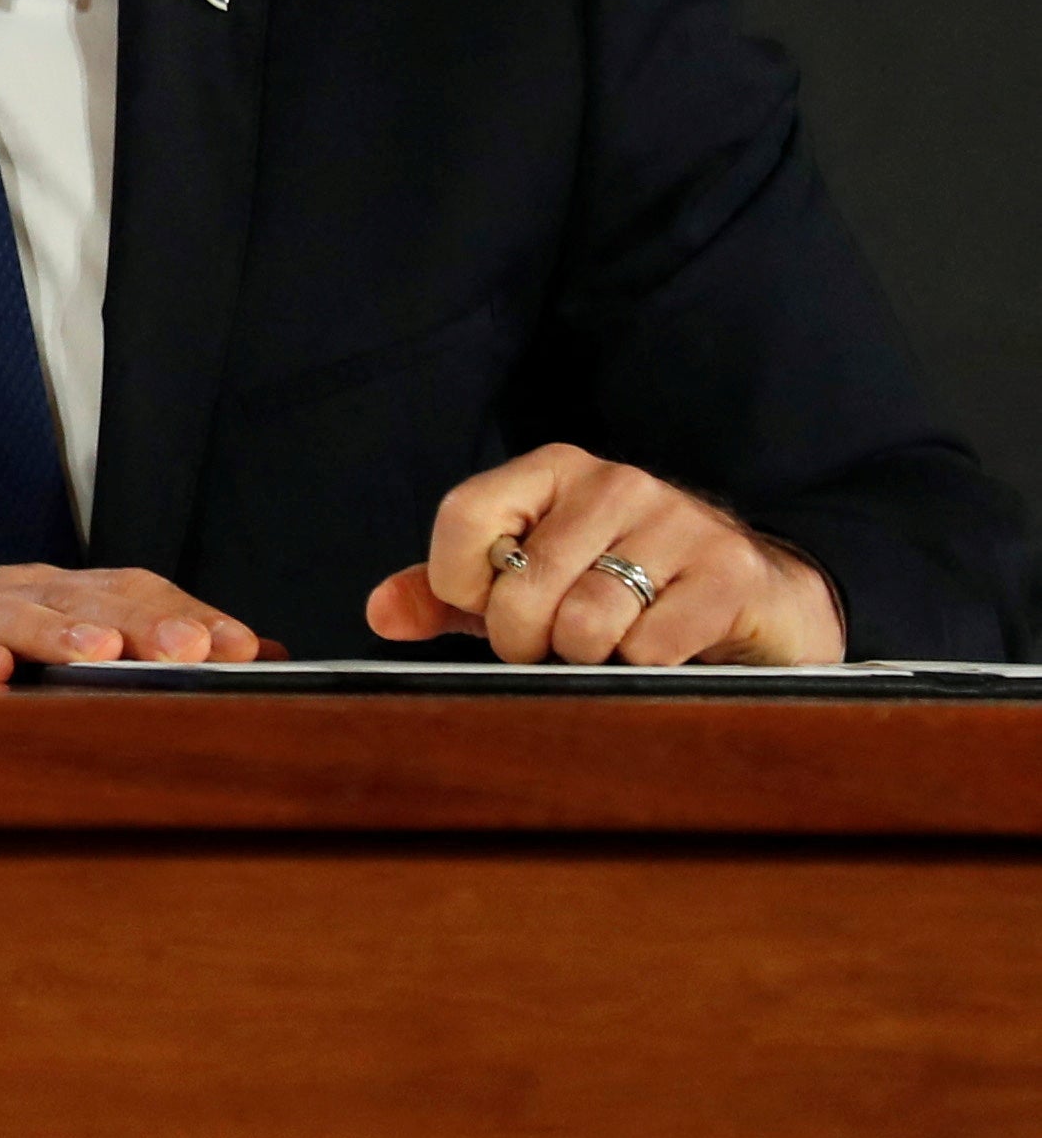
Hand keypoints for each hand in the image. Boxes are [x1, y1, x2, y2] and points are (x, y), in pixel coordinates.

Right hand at [0, 564, 277, 687]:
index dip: (184, 613)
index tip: (241, 649)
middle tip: (192, 648)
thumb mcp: (49, 657)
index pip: (127, 591)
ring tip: (98, 656)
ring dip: (52, 632)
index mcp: (49, 596)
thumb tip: (266, 656)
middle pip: (76, 597)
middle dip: (137, 621)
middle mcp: (2, 593)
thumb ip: (145, 654)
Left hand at [366, 443, 842, 665]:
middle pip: (521, 588)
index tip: (489, 609)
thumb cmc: (622, 593)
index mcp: (551, 471)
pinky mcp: (729, 571)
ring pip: (585, 623)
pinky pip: (649, 646)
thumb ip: (445, 595)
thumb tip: (380, 614)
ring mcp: (677, 521)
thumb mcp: (527, 586)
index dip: (462, 586)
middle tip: (560, 643)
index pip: (463, 519)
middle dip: (527, 641)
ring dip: (590, 657)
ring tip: (617, 643)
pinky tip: (668, 648)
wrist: (757, 601)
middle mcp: (613, 482)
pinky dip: (646, 666)